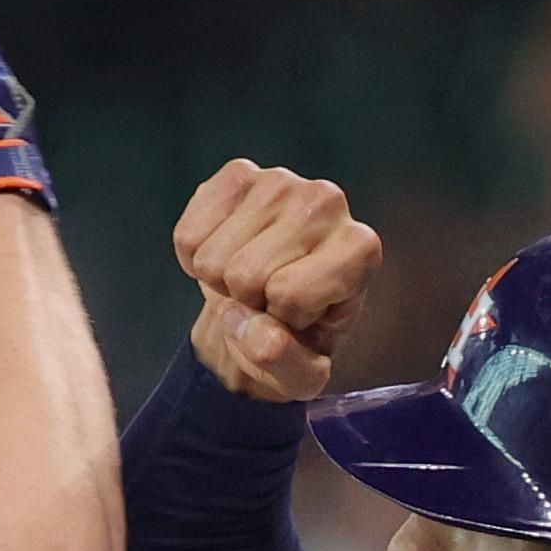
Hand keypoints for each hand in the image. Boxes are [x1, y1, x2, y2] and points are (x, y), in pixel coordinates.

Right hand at [174, 160, 380, 402]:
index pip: (290, 293)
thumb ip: (284, 364)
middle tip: (265, 299)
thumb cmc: (293, 343)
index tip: (295, 317)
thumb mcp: (299, 377)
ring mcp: (281, 181)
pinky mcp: (239, 174)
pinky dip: (194, 258)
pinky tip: (225, 253)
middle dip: (246, 300)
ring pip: (213, 258)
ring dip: (220, 281)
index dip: (280, 319)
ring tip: (248, 280)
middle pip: (246, 275)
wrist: (262, 310)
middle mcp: (328, 202)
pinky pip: (189, 236)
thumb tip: (255, 333)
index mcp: (361, 249)